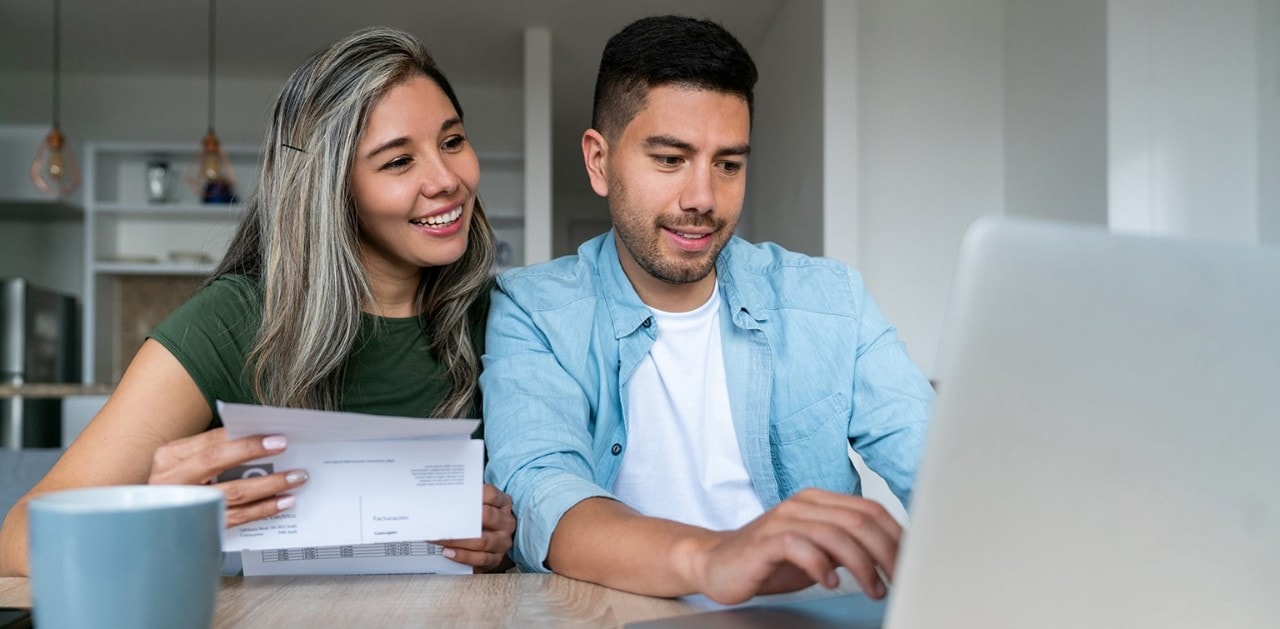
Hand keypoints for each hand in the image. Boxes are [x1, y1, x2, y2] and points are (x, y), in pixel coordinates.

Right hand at [148, 428, 309, 526]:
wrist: (157, 524)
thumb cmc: (181, 486)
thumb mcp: (188, 464)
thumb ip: (216, 450)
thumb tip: (262, 439)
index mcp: (171, 457)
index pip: (211, 440)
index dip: (245, 438)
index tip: (275, 437)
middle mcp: (172, 480)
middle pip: (216, 460)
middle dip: (253, 452)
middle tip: (285, 448)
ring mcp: (185, 505)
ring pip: (231, 492)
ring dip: (269, 484)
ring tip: (295, 478)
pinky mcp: (199, 528)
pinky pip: (236, 518)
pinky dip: (263, 509)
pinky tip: (282, 503)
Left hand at [432, 484, 515, 572]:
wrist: (496, 542)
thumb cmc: (484, 520)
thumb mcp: (483, 506)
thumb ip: (467, 500)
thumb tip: (442, 497)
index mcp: (503, 504)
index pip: (491, 494)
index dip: (476, 493)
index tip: (456, 495)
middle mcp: (506, 522)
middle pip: (487, 516)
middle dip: (463, 518)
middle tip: (442, 519)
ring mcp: (503, 541)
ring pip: (482, 541)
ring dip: (458, 541)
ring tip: (439, 539)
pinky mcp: (496, 558)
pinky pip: (481, 559)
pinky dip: (463, 556)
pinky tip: (448, 552)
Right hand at [689, 488, 901, 603]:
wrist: (715, 563)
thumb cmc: (769, 559)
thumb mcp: (817, 551)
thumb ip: (848, 546)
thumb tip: (892, 557)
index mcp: (819, 501)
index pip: (870, 509)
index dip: (897, 535)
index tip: (912, 562)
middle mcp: (803, 504)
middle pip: (859, 520)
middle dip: (887, 552)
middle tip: (898, 579)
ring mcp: (783, 519)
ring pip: (836, 533)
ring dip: (861, 565)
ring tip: (873, 589)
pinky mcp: (765, 540)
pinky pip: (801, 546)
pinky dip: (821, 566)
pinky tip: (830, 582)